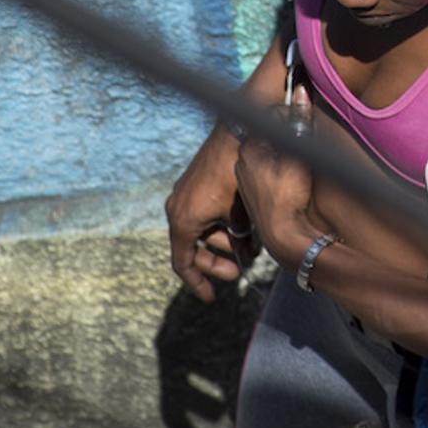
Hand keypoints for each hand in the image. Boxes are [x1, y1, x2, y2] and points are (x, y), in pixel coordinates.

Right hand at [165, 125, 253, 302]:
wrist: (239, 130)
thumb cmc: (239, 173)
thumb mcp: (241, 214)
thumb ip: (241, 240)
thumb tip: (248, 258)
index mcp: (183, 220)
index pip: (183, 263)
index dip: (198, 282)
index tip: (211, 297)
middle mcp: (177, 208)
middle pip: (193, 249)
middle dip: (217, 262)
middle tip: (240, 270)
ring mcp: (184, 195)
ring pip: (201, 231)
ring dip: (223, 242)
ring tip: (250, 247)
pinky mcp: (195, 184)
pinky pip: (203, 214)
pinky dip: (220, 225)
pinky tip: (243, 227)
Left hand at [234, 86, 321, 263]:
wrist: (284, 235)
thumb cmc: (289, 194)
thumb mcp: (300, 154)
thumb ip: (300, 120)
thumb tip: (301, 90)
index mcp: (249, 148)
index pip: (272, 119)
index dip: (292, 121)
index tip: (306, 129)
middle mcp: (242, 161)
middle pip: (269, 138)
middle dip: (287, 139)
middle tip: (304, 150)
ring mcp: (245, 179)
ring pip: (267, 158)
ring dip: (283, 158)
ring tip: (299, 170)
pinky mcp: (251, 195)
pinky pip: (266, 175)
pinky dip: (278, 175)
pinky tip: (291, 186)